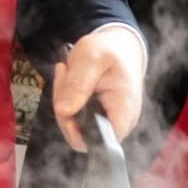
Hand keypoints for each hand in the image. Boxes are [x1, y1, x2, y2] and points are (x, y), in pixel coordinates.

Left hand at [53, 24, 144, 149]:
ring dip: (63, 100)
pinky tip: (68, 78)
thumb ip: (78, 84)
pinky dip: (65, 99)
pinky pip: (73, 117)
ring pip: (73, 126)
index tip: (64, 104)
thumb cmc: (110, 50)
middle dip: (64, 108)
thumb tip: (64, 112)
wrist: (119, 46)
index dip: (76, 131)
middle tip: (65, 75)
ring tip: (68, 72)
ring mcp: (107, 121)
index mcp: (124, 110)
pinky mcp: (96, 117)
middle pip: (81, 135)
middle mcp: (118, 122)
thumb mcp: (91, 58)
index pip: (100, 142)